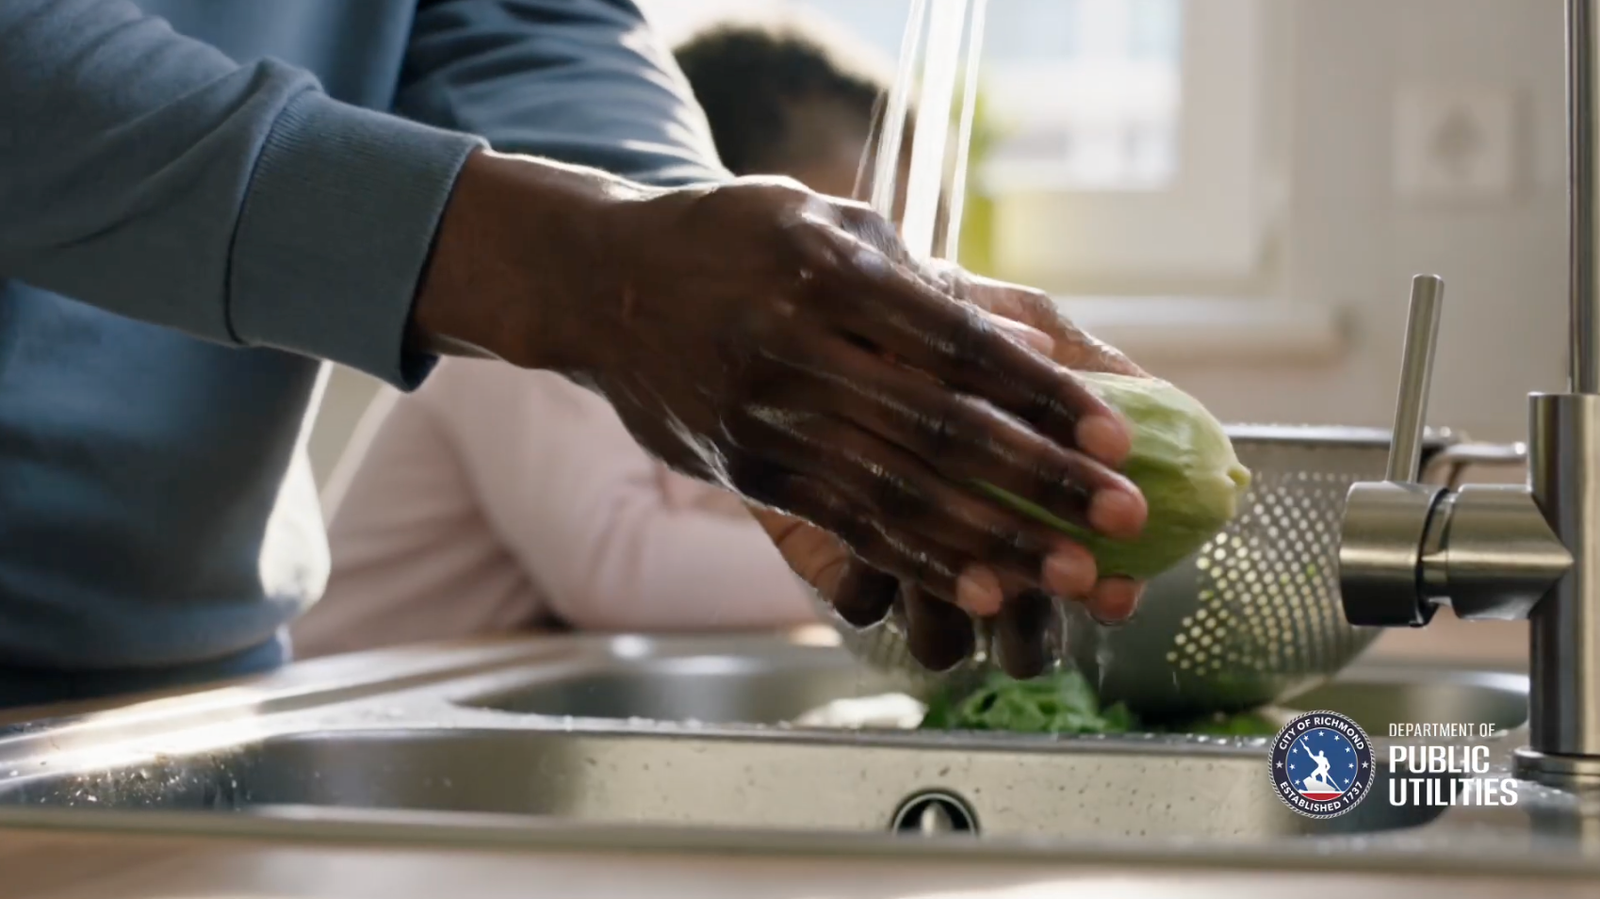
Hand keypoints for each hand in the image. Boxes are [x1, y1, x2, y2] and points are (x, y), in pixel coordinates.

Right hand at [413, 150, 1146, 608]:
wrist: (604, 283)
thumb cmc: (736, 240)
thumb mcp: (826, 223)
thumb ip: (925, 286)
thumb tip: (1032, 351)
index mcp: (826, 272)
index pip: (958, 346)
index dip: (1044, 396)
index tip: (1118, 436)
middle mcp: (793, 349)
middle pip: (940, 432)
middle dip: (1042, 482)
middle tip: (1124, 518)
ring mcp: (764, 419)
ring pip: (898, 496)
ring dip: (997, 542)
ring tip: (1079, 578)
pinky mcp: (749, 472)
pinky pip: (847, 527)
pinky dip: (920, 563)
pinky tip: (985, 592)